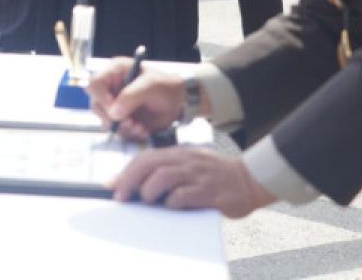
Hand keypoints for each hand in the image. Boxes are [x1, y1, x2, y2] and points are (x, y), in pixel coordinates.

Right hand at [89, 58, 185, 140]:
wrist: (177, 102)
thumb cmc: (164, 86)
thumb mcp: (151, 86)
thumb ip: (132, 96)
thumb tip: (114, 112)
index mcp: (114, 71)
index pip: (95, 84)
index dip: (101, 98)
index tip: (116, 111)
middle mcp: (110, 87)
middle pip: (96, 105)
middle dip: (113, 118)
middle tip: (131, 122)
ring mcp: (113, 104)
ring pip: (105, 120)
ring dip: (122, 128)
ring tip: (140, 126)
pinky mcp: (120, 119)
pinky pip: (116, 130)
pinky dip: (128, 133)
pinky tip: (142, 129)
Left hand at [110, 148, 276, 217]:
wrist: (250, 178)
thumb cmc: (214, 176)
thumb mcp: (189, 166)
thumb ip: (165, 171)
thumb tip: (134, 186)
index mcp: (178, 154)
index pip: (145, 158)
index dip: (125, 172)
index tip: (111, 186)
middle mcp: (185, 161)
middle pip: (149, 165)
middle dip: (130, 181)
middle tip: (121, 198)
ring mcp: (198, 174)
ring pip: (164, 177)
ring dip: (150, 191)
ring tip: (149, 201)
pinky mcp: (210, 191)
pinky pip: (184, 195)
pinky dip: (172, 203)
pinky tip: (173, 207)